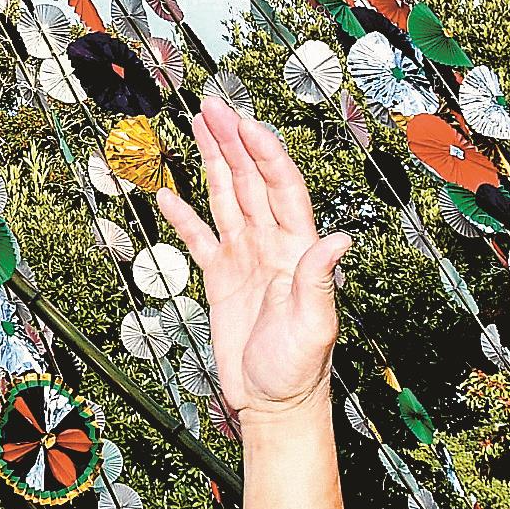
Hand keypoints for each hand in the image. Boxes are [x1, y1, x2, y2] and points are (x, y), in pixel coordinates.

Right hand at [156, 100, 347, 419]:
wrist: (273, 403)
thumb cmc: (299, 371)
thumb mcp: (315, 326)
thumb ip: (320, 280)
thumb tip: (339, 239)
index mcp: (297, 250)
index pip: (281, 188)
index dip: (265, 153)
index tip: (246, 123)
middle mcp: (272, 246)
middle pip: (250, 180)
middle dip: (233, 140)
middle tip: (213, 105)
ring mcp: (246, 259)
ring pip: (226, 198)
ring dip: (214, 161)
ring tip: (199, 126)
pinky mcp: (222, 278)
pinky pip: (200, 238)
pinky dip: (184, 215)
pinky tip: (170, 193)